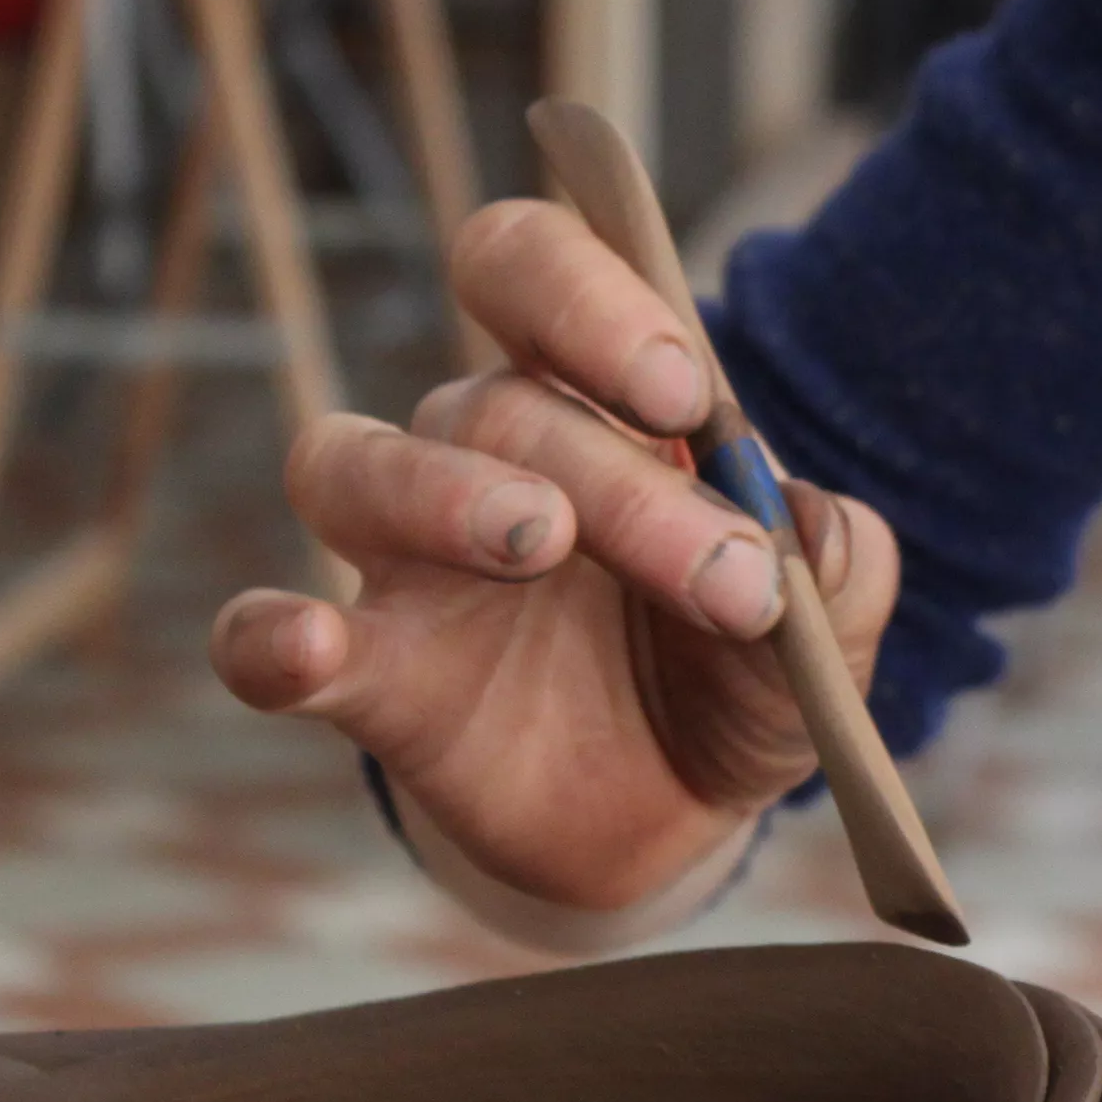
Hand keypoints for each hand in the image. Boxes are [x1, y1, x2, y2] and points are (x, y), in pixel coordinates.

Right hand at [209, 200, 900, 913]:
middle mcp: (484, 460)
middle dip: (619, 481)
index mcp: (596, 412)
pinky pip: (263, 637)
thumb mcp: (818, 642)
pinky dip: (268, 636)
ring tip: (535, 542)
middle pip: (500, 405)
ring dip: (445, 493)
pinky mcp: (371, 682)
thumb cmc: (734, 686)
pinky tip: (301, 644)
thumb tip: (813, 522)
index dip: (592, 299)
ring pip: (357, 465)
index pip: (541, 276)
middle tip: (724, 582)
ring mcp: (410, 568)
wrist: (673, 825)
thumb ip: (838, 574)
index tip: (684, 391)